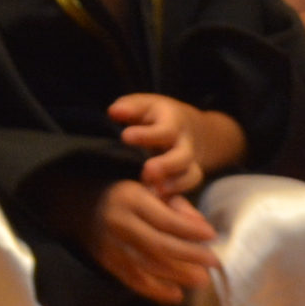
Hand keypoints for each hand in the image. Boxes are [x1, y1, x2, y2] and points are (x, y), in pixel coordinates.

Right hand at [81, 178, 217, 303]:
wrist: (84, 208)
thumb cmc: (129, 199)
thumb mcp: (151, 192)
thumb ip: (179, 207)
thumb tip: (202, 228)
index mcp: (130, 199)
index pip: (165, 219)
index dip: (190, 230)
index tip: (212, 235)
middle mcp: (118, 222)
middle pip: (158, 244)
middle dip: (190, 255)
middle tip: (213, 262)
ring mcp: (111, 245)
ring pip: (147, 265)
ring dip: (178, 275)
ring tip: (202, 280)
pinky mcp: (108, 263)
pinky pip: (134, 280)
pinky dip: (157, 291)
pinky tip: (176, 295)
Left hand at [109, 93, 238, 195]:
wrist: (187, 127)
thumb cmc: (154, 115)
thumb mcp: (143, 104)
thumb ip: (129, 107)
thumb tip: (114, 112)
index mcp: (172, 122)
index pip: (165, 130)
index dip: (146, 135)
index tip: (125, 137)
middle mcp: (184, 143)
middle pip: (182, 156)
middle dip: (166, 165)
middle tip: (147, 171)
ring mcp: (189, 161)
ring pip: (190, 175)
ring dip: (174, 185)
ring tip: (153, 190)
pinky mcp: (188, 176)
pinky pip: (189, 188)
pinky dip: (176, 195)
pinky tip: (158, 200)